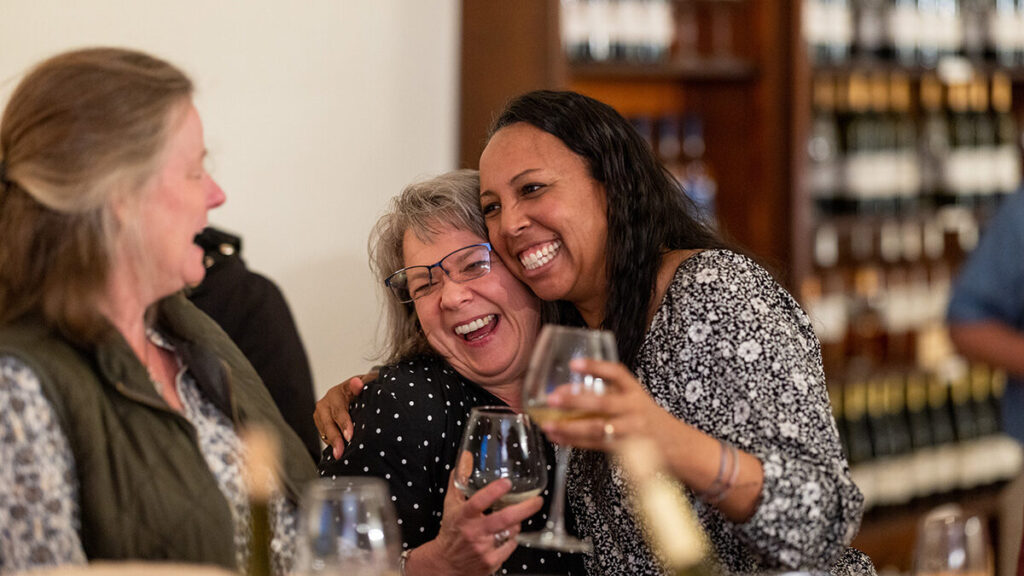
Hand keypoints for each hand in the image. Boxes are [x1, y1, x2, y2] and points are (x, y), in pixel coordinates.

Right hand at [313, 371, 374, 458]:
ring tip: (340, 455)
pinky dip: (332, 444)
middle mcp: (325, 404)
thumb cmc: (361, 388)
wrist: (354, 391)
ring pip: (324, 431)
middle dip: (336, 439)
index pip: (339, 410)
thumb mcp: (365, 382)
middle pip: (329, 424)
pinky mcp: (320, 425)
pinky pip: (324, 436)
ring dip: (332, 444)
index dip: (344, 423)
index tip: (350, 435)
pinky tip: (340, 452)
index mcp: (336, 393)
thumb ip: (364, 382)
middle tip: (341, 452)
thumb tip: (358, 384)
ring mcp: (321, 415)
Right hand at [407, 454, 542, 575]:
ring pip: (511, 532)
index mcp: (463, 516)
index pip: (478, 502)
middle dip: (524, 509)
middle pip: (503, 519)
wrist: (446, 563)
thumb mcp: (451, 505)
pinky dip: (512, 538)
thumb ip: (459, 481)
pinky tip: (506, 534)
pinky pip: (510, 546)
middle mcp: (473, 533)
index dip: (493, 492)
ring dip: (517, 523)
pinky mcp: (491, 562)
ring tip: (513, 518)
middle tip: (537, 501)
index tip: (507, 482)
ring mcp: (483, 549)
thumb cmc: (451, 531)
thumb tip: (466, 458)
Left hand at [540, 357, 674, 451]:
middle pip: (602, 403)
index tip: (574, 364)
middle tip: (552, 398)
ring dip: (569, 427)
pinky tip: (557, 437)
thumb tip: (567, 391)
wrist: (677, 446)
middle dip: (574, 400)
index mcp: (635, 392)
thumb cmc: (647, 420)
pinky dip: (574, 442)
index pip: (617, 373)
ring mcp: (630, 431)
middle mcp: (633, 409)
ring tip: (548, 424)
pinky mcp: (624, 451)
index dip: (595, 367)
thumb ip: (610, 394)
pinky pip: (595, 445)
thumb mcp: (635, 399)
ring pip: (596, 428)